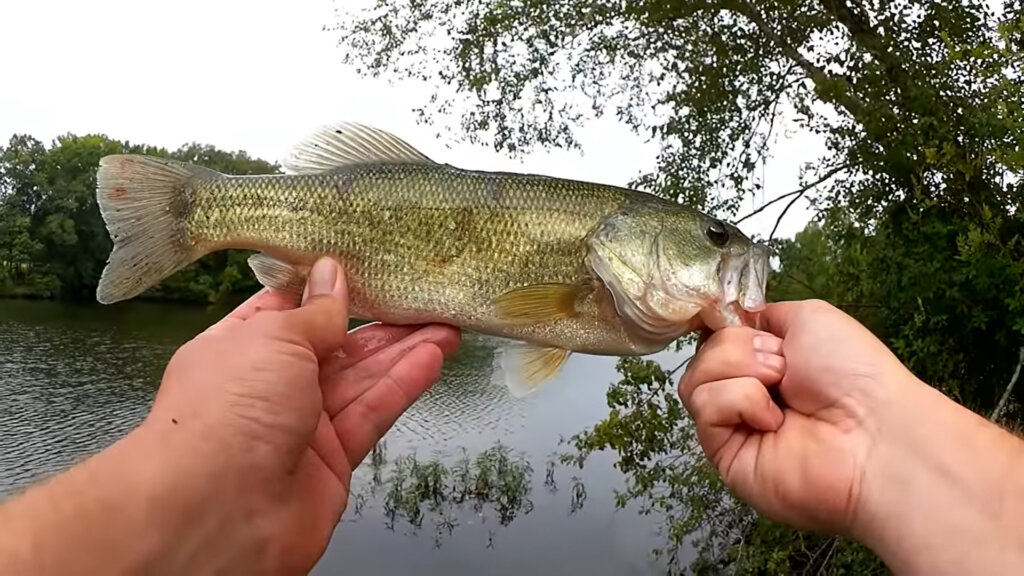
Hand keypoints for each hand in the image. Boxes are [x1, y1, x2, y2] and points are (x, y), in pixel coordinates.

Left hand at [143, 257, 460, 572]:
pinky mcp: (334, 458)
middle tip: (421, 294)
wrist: (221, 513)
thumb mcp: (272, 338)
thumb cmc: (228, 409)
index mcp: (237, 348)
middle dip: (378, 319)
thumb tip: (332, 274)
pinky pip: (373, 412)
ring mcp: (302, 424)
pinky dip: (403, 384)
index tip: (365, 260)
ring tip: (446, 322)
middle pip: (334, 344)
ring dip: (403, 349)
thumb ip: (315, 311)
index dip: (325, 286)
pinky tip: (433, 357)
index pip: (286, 308)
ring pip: (361, 377)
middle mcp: (269, 384)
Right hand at [677, 299, 913, 534]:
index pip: (717, 334)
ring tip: (780, 389)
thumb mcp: (809, 318)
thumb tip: (730, 316)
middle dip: (740, 347)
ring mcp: (734, 424)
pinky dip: (739, 401)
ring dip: (740, 370)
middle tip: (783, 365)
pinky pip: (704, 406)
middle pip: (703, 352)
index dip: (718, 324)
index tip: (728, 317)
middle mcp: (748, 391)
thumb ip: (762, 314)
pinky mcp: (724, 453)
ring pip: (696, 377)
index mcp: (767, 360)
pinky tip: (773, 420)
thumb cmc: (856, 375)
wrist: (873, 431)